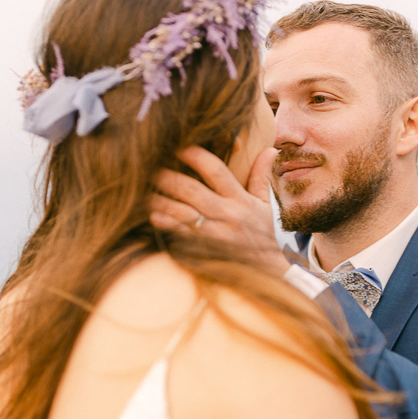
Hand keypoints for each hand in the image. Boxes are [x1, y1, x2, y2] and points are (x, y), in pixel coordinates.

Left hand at [150, 146, 288, 273]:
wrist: (266, 270)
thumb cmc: (262, 234)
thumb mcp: (265, 204)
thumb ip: (261, 176)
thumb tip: (270, 150)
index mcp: (239, 199)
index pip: (216, 171)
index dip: (195, 156)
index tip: (180, 148)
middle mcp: (226, 215)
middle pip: (192, 190)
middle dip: (169, 177)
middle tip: (152, 167)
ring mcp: (213, 233)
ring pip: (182, 212)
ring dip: (162, 199)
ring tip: (147, 190)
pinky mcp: (204, 249)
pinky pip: (181, 234)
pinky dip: (166, 224)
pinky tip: (154, 215)